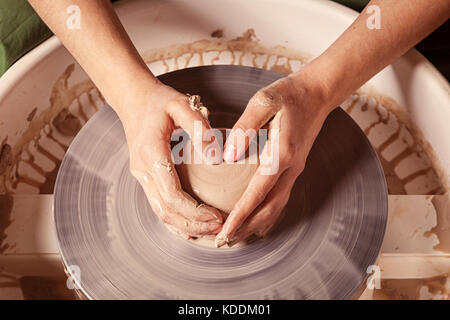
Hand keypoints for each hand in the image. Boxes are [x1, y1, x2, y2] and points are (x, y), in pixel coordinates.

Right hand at [117, 80, 222, 238]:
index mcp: (151, 154)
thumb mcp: (180, 104)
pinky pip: (159, 205)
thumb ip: (198, 126)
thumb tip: (215, 156)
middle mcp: (143, 170)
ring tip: (211, 231)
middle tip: (220, 229)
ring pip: (161, 213)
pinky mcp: (146, 177)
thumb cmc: (159, 101)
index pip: (172, 195)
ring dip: (185, 227)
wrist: (133, 99)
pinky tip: (191, 229)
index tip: (218, 216)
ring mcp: (142, 176)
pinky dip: (175, 220)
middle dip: (194, 225)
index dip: (196, 212)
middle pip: (166, 211)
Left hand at [215, 72, 332, 246]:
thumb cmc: (288, 94)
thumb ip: (244, 127)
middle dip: (246, 229)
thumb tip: (226, 156)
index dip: (240, 215)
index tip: (224, 232)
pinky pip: (280, 198)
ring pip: (276, 208)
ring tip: (236, 238)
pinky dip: (267, 214)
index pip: (257, 193)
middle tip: (224, 243)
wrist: (316, 93)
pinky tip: (256, 221)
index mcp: (282, 154)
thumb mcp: (263, 101)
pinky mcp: (294, 168)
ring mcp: (295, 170)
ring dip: (256, 225)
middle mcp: (291, 168)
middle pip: (268, 209)